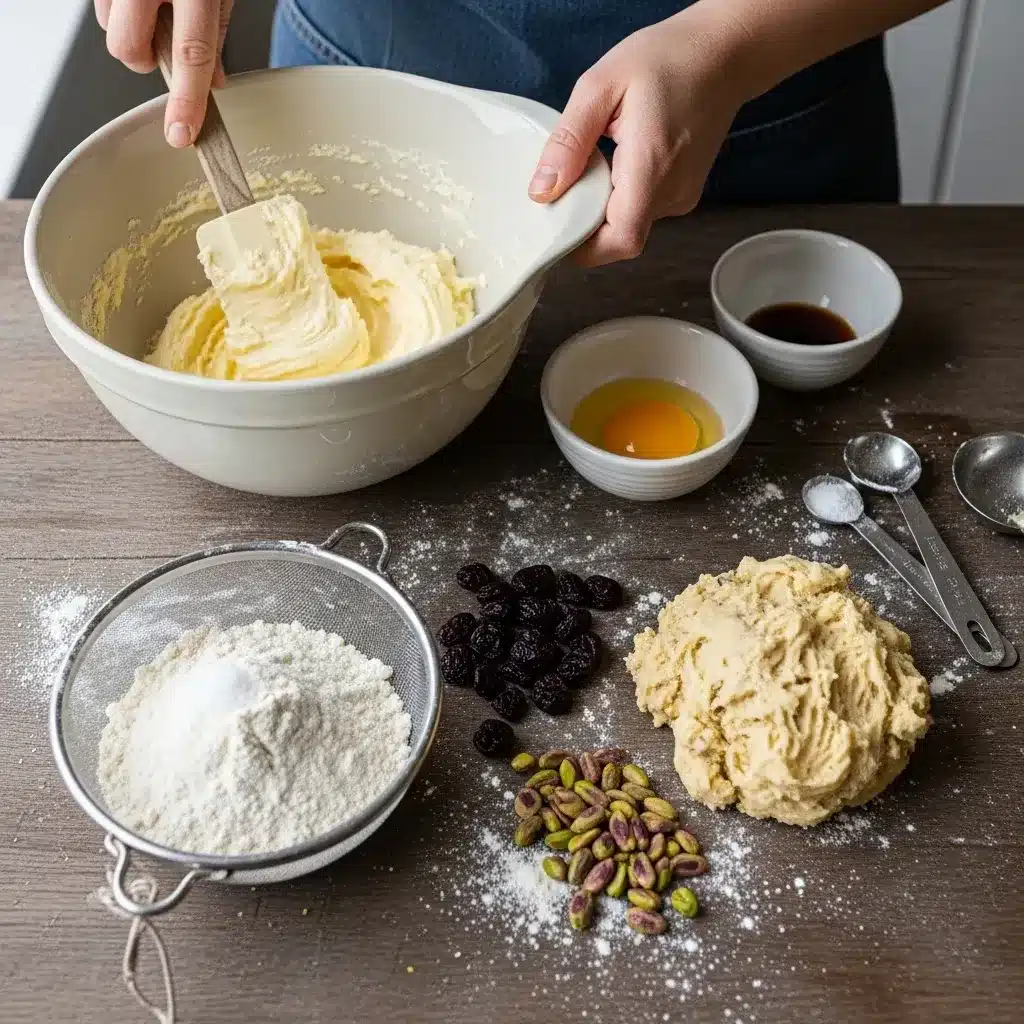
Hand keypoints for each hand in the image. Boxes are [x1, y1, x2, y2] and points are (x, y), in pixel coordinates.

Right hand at [95, 0, 234, 146]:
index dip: (186, 100)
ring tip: (151, 11)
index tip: (180, 134)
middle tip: (163, 47)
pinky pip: (100, 8)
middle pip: (129, 49)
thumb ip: (215, 35)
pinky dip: (118, 12)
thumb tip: (213, 83)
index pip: (191, 55)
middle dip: (144, 60)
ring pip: (108, 29)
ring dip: (130, 33)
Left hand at [528, 6, 749, 265]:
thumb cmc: (666, 58)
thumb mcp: (600, 86)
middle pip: (620, 238)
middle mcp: (672, 191)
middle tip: (559, 194)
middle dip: (585, 227)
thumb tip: (541, 192)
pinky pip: (642, 211)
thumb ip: (568, 141)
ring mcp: (682, 196)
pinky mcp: (683, 194)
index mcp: (651, 165)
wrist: (724, 53)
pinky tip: (614, 165)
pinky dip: (619, 200)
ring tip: (590, 169)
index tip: (555, 230)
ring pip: (630, 226)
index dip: (585, 249)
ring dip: (601, 211)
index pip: (621, 239)